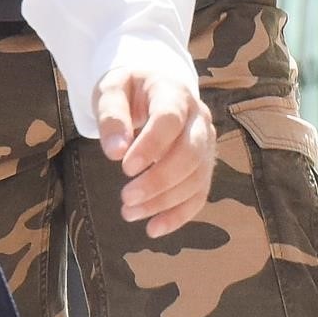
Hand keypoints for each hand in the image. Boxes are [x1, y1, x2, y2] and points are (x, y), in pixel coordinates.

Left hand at [94, 62, 215, 237]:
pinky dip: (179, 215)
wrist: (153, 87)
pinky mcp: (204, 165)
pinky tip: (155, 228)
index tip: (124, 167)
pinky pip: (200, 194)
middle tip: (126, 198)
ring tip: (129, 213)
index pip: (170, 120)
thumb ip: (111, 116)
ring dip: (165, 201)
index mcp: (175, 93)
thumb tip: (115, 151)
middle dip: (159, 180)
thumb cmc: (129, 90)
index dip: (151, 146)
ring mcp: (206, 143)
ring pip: (196, 177)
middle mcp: (198, 118)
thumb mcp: (111, 90)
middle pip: (190, 153)